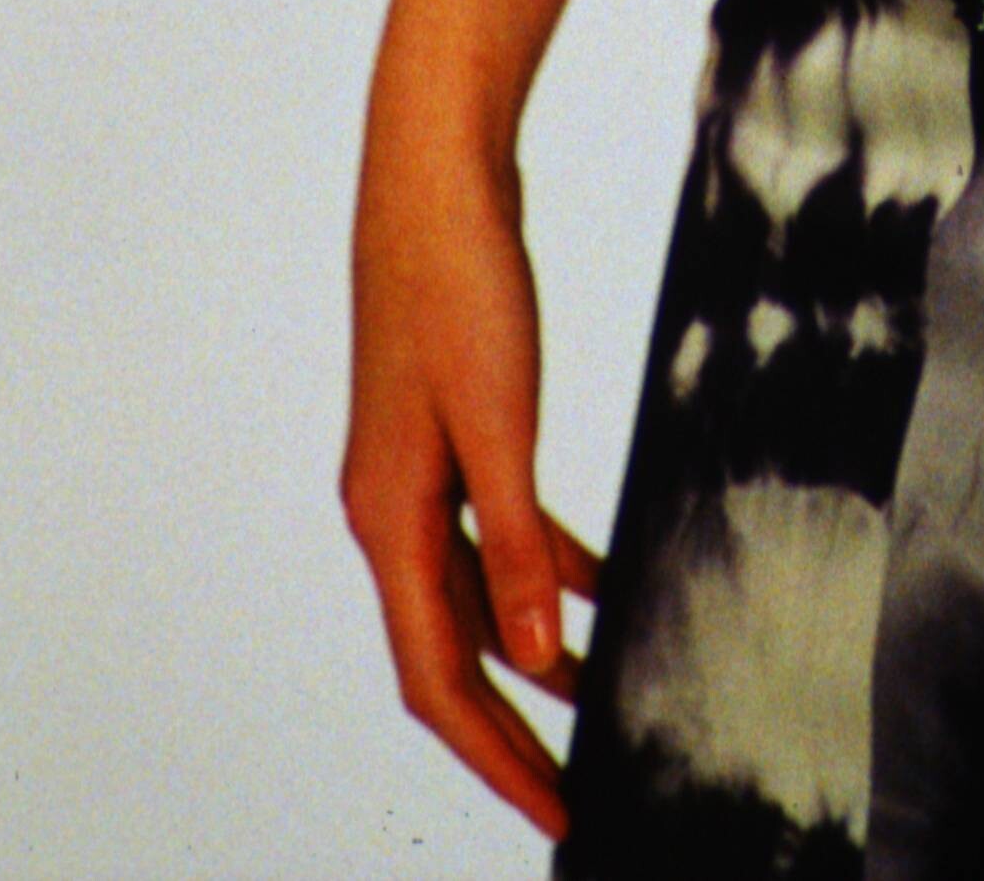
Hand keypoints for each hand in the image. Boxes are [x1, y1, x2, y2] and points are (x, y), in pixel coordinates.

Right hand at [342, 120, 605, 840]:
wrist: (435, 173)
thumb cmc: (456, 281)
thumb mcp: (497, 420)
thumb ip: (513, 546)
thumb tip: (531, 661)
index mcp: (388, 518)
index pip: (436, 677)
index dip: (494, 756)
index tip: (555, 810)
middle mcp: (389, 508)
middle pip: (445, 652)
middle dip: (507, 728)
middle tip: (574, 784)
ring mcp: (416, 470)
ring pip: (468, 595)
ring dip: (524, 653)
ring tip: (594, 700)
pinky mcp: (450, 429)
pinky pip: (490, 533)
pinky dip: (535, 571)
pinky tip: (591, 589)